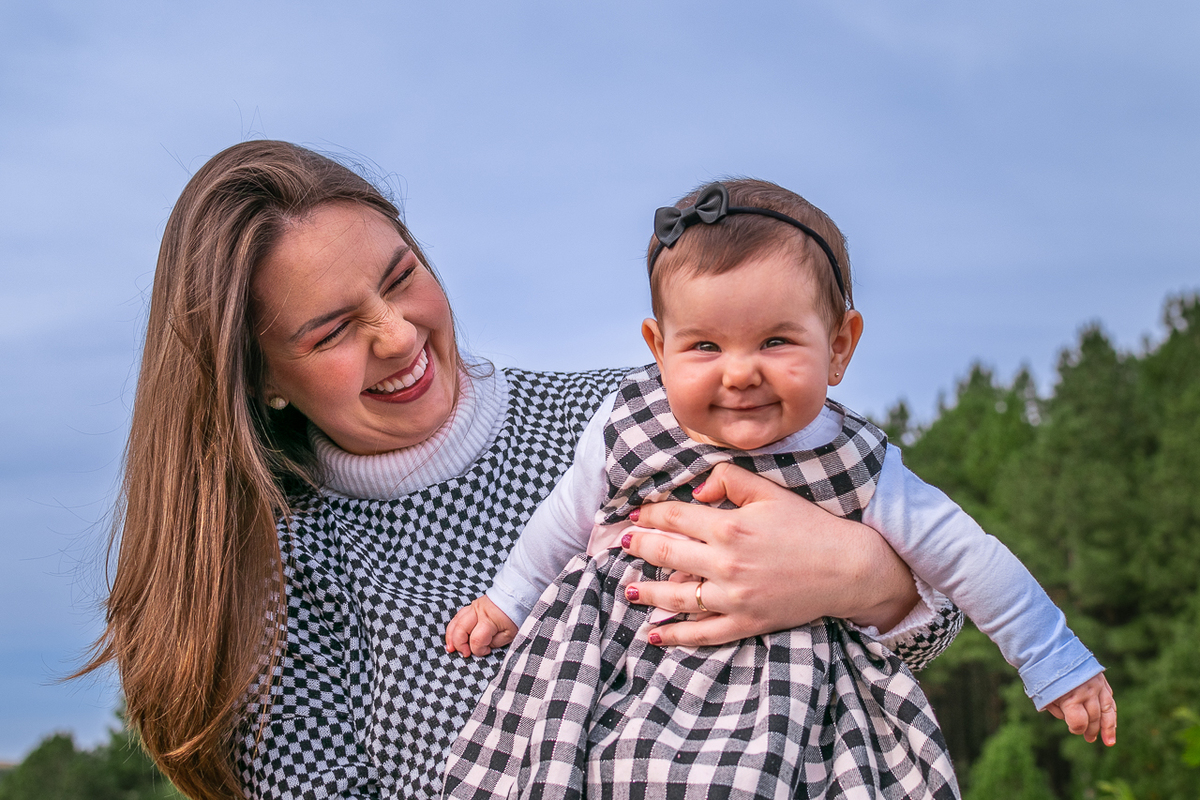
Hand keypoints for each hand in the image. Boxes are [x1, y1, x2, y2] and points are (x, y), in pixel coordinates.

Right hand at [445, 595, 517, 657]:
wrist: (517, 596)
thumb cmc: (516, 615)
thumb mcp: (510, 633)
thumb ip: (495, 642)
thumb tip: (483, 647)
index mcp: (489, 620)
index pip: (476, 640)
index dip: (479, 650)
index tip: (487, 651)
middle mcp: (478, 612)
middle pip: (460, 629)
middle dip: (459, 644)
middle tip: (464, 654)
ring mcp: (473, 607)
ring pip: (456, 622)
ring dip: (451, 636)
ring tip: (451, 648)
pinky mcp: (472, 605)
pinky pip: (458, 617)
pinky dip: (453, 627)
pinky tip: (452, 636)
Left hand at [621, 463, 918, 647]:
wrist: (847, 567)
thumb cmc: (809, 526)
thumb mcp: (770, 492)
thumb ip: (729, 480)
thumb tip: (695, 491)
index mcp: (729, 527)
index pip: (675, 518)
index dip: (649, 515)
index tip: (633, 514)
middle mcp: (726, 563)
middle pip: (667, 554)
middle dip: (639, 547)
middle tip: (621, 544)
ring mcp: (733, 597)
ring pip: (676, 596)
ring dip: (647, 591)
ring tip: (628, 587)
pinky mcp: (745, 623)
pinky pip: (702, 633)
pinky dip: (675, 635)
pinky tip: (654, 634)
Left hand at [1045, 673, 1116, 745]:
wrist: (1049, 649)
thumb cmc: (1043, 675)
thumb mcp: (1043, 695)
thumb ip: (1058, 711)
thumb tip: (1070, 721)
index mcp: (1070, 697)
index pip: (1080, 722)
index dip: (1076, 729)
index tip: (1073, 729)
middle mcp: (1086, 692)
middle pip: (1094, 718)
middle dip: (1091, 730)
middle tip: (1089, 738)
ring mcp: (1096, 685)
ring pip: (1107, 711)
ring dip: (1108, 727)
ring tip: (1108, 741)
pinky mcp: (1101, 679)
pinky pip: (1110, 699)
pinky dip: (1111, 712)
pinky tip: (1112, 723)